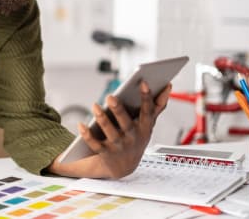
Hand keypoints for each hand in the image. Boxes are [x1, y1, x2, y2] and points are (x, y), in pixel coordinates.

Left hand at [49, 81, 171, 178]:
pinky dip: (87, 135)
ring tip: (95, 106)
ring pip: (109, 132)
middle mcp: (132, 138)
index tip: (143, 82)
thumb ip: (158, 105)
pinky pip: (94, 144)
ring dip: (102, 119)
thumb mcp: (149, 124)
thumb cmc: (136, 138)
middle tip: (110, 96)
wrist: (124, 167)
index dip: (147, 97)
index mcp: (144, 128)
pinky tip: (80, 124)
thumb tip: (168, 86)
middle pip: (126, 123)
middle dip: (119, 110)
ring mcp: (118, 146)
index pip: (147, 112)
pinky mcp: (104, 152)